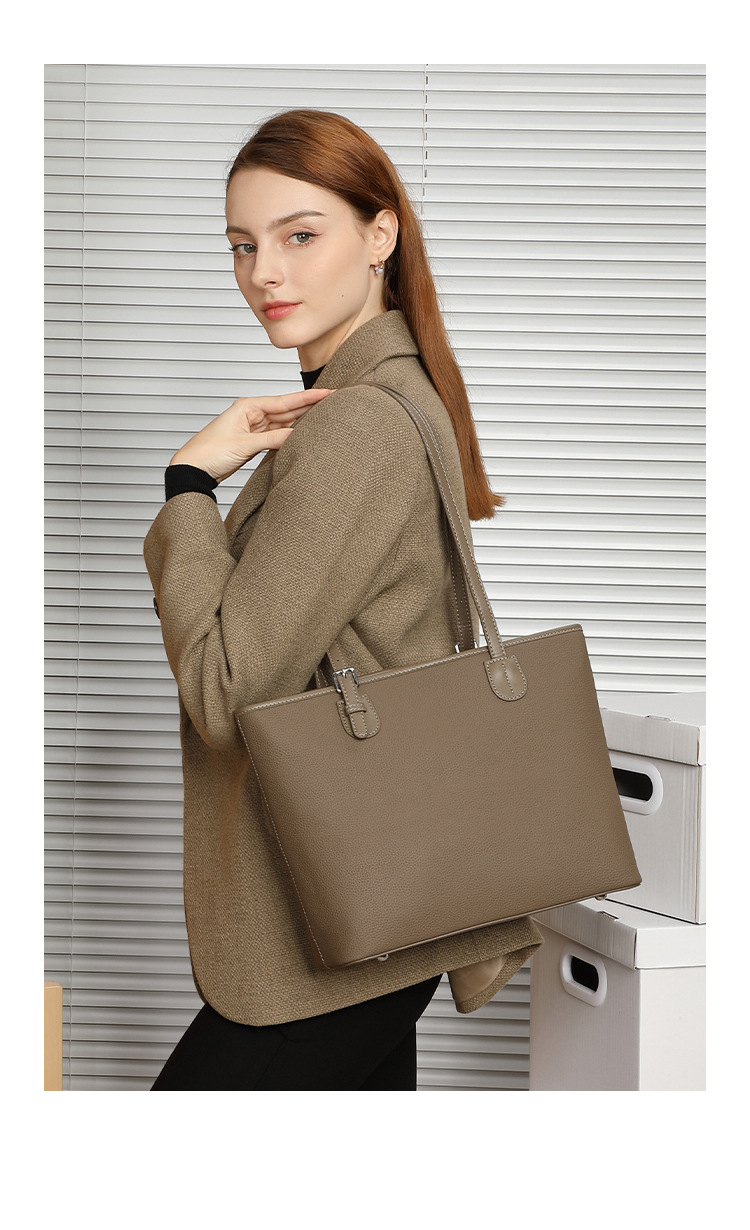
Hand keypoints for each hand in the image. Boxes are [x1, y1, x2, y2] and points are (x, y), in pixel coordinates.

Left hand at [169, 388, 333, 482]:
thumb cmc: (208, 452)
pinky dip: (290, 435)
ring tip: (325, 415)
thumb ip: (273, 440)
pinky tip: (304, 432)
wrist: (192, 470)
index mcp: (247, 406)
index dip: (308, 397)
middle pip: (286, 409)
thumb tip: (297, 436)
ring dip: (302, 420)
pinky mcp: (253, 442)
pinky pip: (277, 435)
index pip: (284, 401)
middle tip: (333, 401)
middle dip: (309, 405)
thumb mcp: (244, 445)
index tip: (327, 392)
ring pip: (283, 422)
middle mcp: (251, 414)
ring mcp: (253, 428)